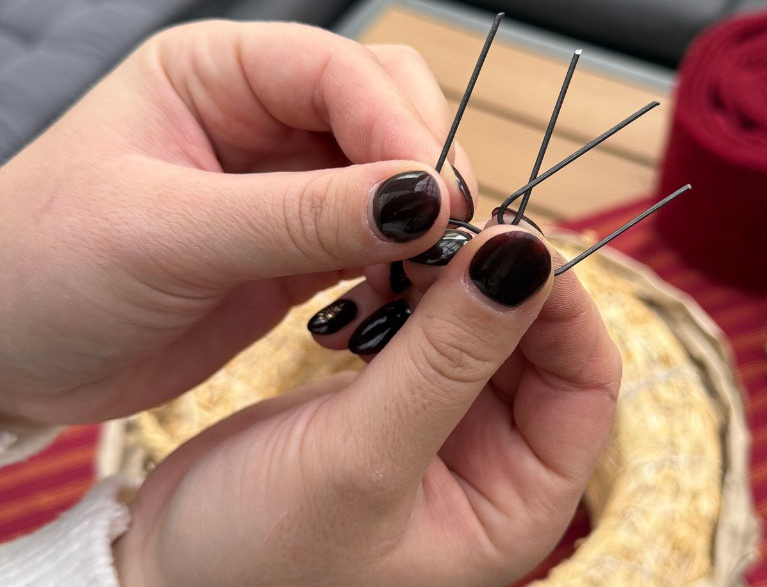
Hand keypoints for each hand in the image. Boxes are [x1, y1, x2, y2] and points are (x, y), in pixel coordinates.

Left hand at [0, 21, 476, 423]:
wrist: (7, 359)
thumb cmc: (43, 270)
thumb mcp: (167, 233)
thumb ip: (299, 216)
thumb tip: (423, 202)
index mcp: (217, 71)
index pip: (339, 71)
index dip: (397, 128)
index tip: (435, 198)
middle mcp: (262, 117)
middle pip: (386, 112)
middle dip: (423, 169)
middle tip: (448, 237)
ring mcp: (286, 186)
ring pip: (394, 182)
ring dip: (424, 223)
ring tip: (433, 274)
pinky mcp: (301, 250)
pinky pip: (379, 243)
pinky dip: (404, 267)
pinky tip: (405, 296)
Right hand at [115, 225, 620, 586]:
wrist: (164, 571)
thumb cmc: (258, 555)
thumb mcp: (362, 459)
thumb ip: (446, 358)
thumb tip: (526, 257)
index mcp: (518, 501)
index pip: (586, 382)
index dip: (562, 304)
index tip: (510, 237)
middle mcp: (493, 463)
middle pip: (534, 342)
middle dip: (492, 282)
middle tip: (437, 229)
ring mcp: (443, 426)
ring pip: (477, 324)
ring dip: (441, 281)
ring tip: (391, 256)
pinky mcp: (392, 398)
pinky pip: (424, 326)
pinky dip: (400, 295)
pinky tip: (362, 289)